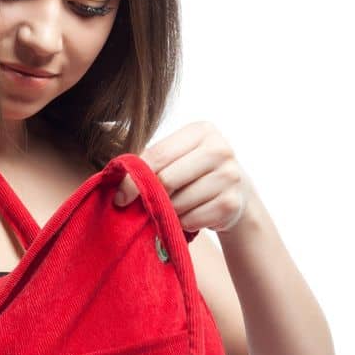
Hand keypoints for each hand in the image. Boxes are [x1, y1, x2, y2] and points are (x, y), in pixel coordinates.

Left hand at [113, 120, 252, 233]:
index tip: (120, 197)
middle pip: (167, 180)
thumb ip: (151, 162)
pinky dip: (183, 222)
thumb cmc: (195, 171)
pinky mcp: (231, 204)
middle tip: (145, 206)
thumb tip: (117, 183)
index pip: (158, 155)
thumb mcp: (178, 156)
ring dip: (168, 211)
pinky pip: (192, 220)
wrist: (237, 190)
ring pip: (179, 203)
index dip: (133, 178)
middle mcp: (220, 149)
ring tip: (174, 207)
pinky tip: (189, 215)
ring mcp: (230, 176)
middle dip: (152, 196)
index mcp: (202, 131)